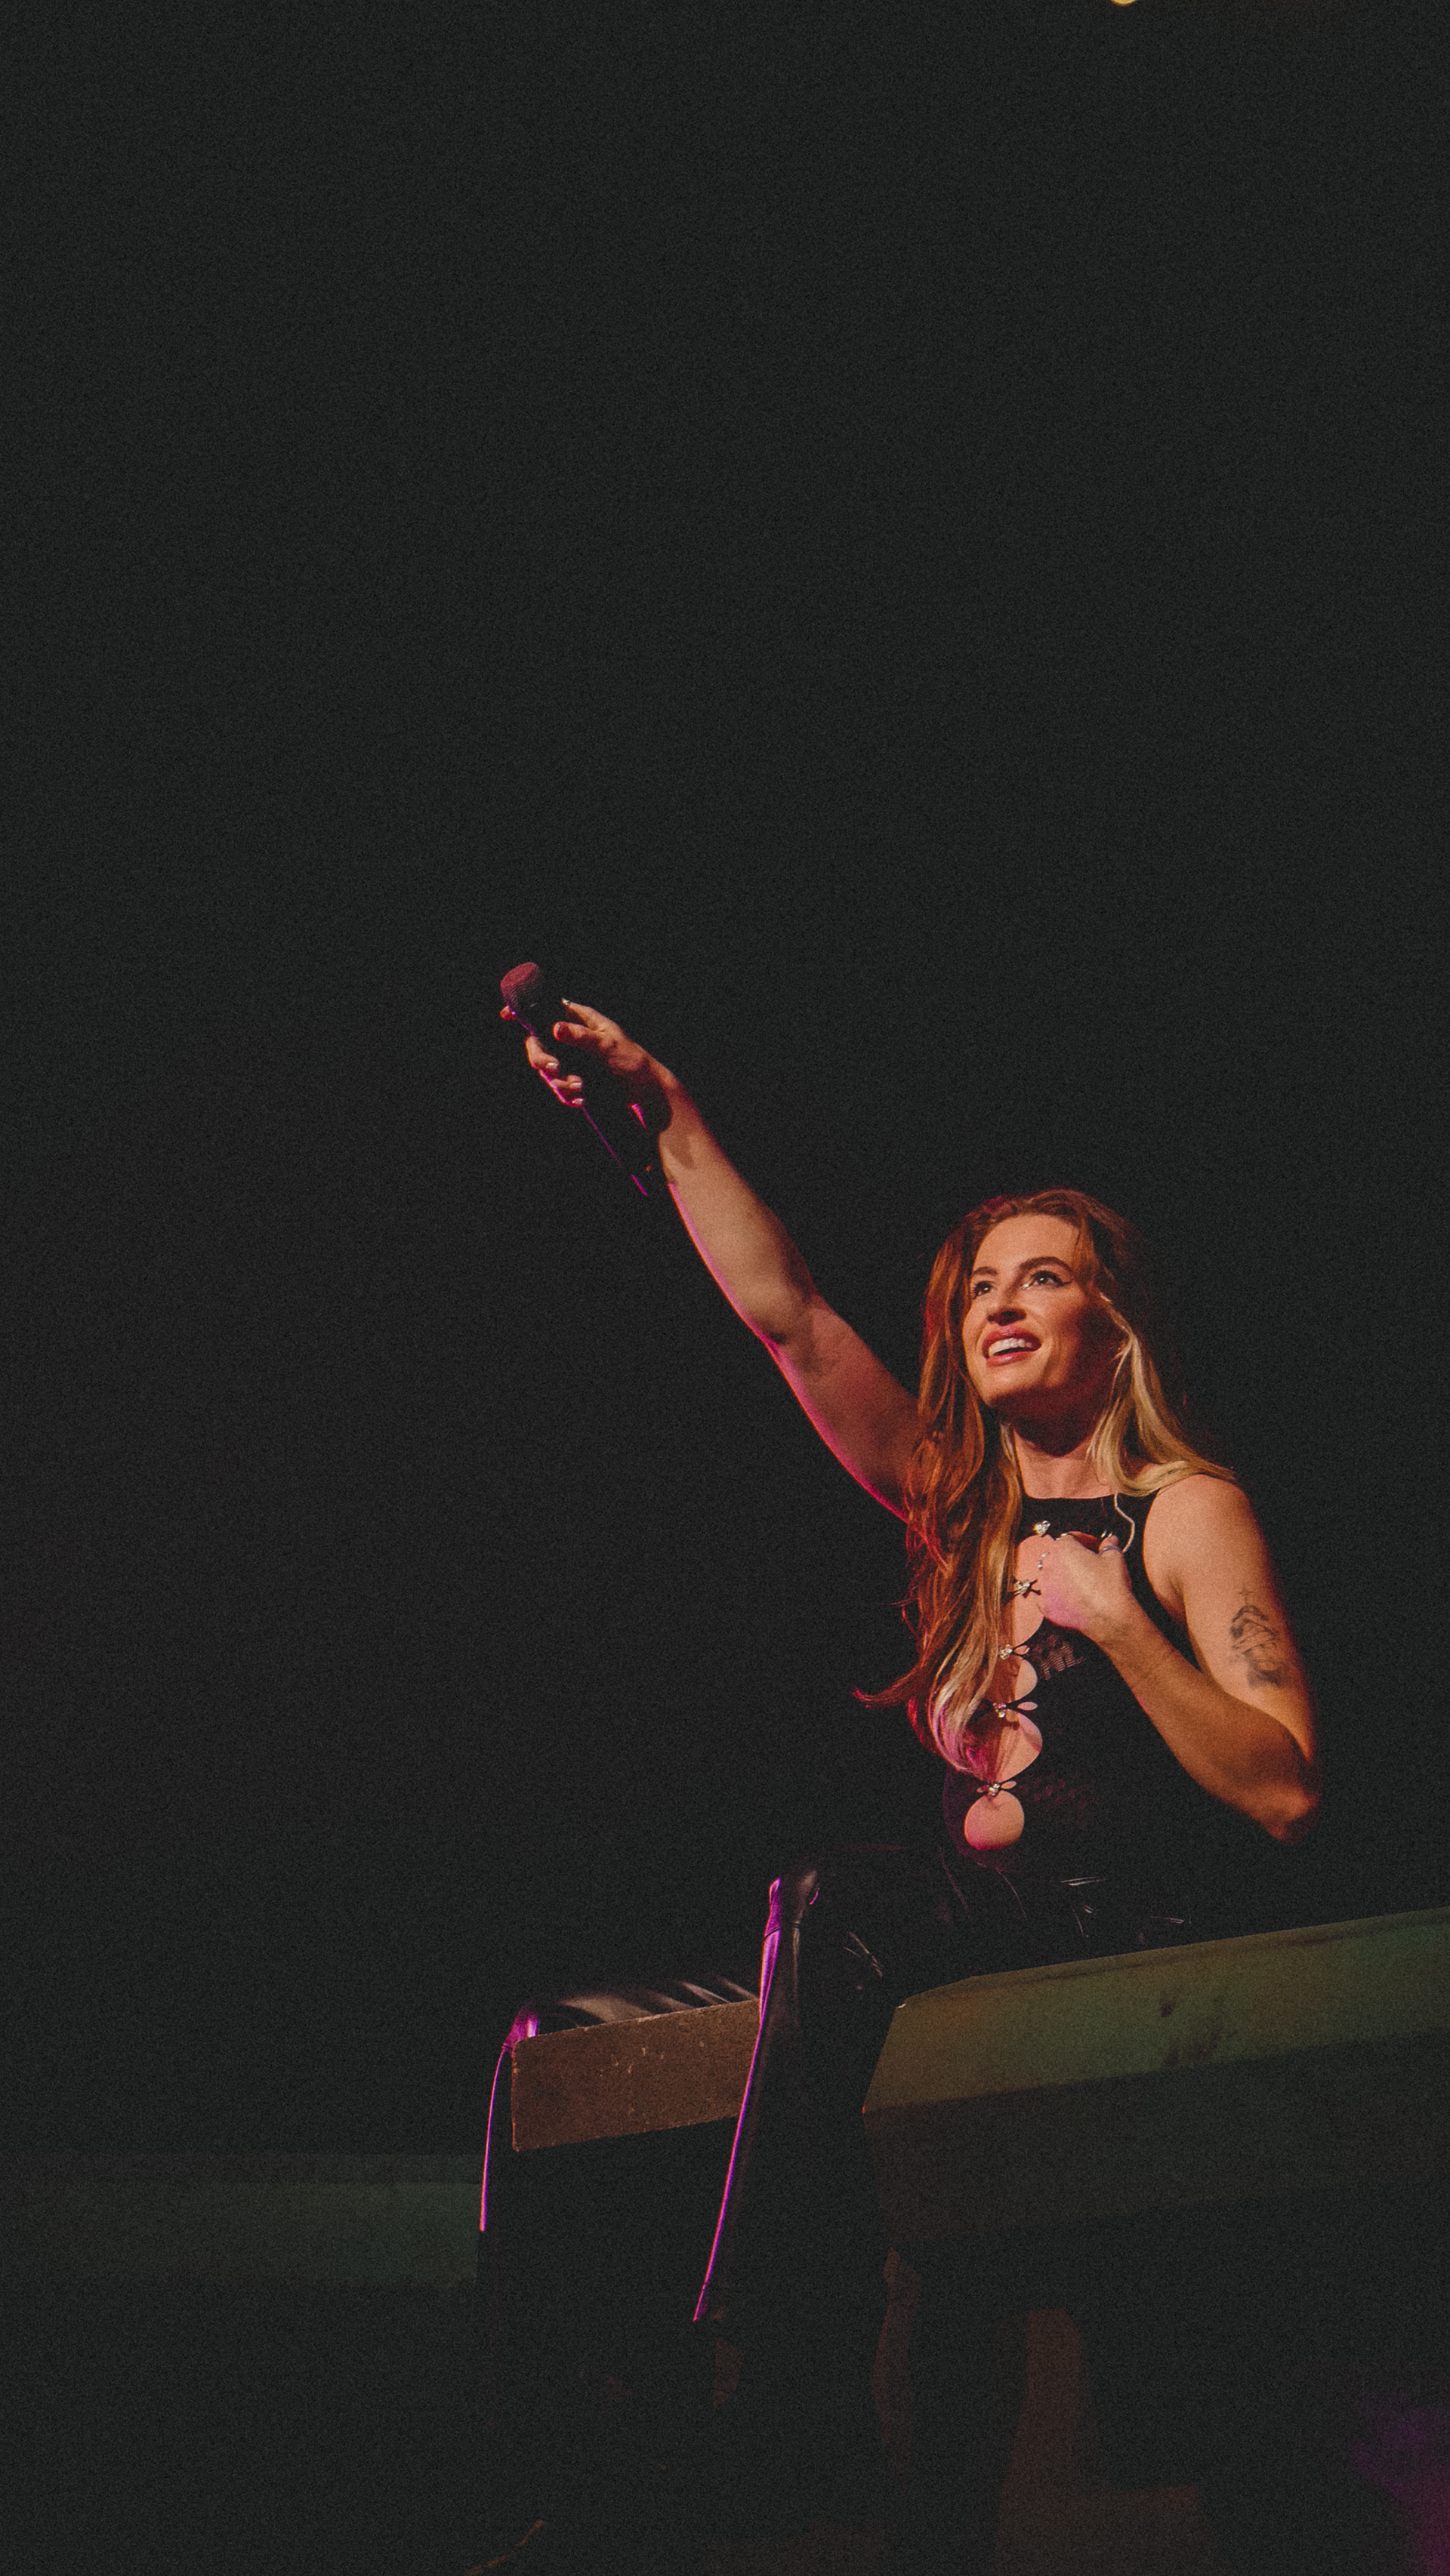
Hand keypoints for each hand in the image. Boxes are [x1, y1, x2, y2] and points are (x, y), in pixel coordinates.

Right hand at [499, 997, 670, 1130]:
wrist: (644, 1089)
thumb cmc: (631, 1060)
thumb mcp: (607, 1046)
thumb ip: (581, 1037)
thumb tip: (555, 1028)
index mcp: (579, 1020)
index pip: (546, 1009)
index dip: (524, 1011)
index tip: (505, 1015)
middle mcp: (571, 1038)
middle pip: (538, 1044)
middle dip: (542, 1059)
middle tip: (556, 1070)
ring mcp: (571, 1059)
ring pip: (547, 1071)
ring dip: (560, 1083)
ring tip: (581, 1088)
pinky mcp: (575, 1078)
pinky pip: (559, 1088)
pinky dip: (568, 1095)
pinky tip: (583, 1100)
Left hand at [1032, 1529, 1138, 1645]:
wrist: (1110, 1618)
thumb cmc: (1111, 1586)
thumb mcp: (1114, 1558)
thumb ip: (1109, 1545)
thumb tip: (1110, 1541)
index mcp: (1063, 1549)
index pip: (1070, 1538)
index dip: (1085, 1540)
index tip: (1094, 1547)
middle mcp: (1049, 1566)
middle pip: (1057, 1556)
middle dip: (1071, 1558)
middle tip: (1088, 1564)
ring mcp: (1045, 1588)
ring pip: (1049, 1576)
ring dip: (1061, 1576)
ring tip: (1079, 1583)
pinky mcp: (1046, 1607)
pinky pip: (1045, 1598)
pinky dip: (1054, 1597)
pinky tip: (1066, 1598)